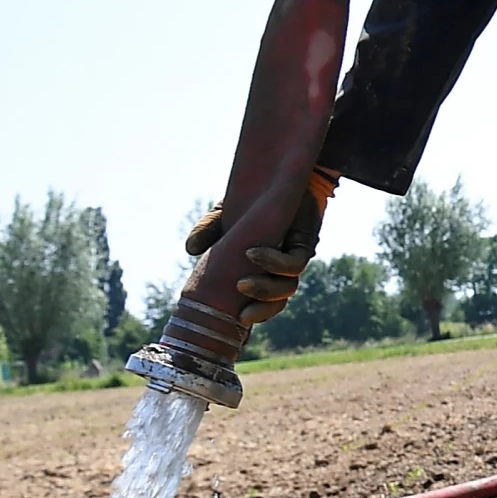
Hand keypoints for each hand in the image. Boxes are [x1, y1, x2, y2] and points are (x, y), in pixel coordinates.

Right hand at [183, 171, 336, 324]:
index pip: (257, 303)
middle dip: (261, 312)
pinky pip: (294, 263)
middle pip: (276, 304)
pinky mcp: (305, 243)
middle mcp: (279, 269)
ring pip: (287, 288)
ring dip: (265, 290)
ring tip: (243, 283)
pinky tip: (254, 253)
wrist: (285, 173)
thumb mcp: (224, 215)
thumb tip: (190, 249)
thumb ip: (208, 232)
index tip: (227, 324)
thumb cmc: (253, 199)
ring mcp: (294, 257)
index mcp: (258, 270)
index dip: (248, 318)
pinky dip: (273, 263)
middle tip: (241, 314)